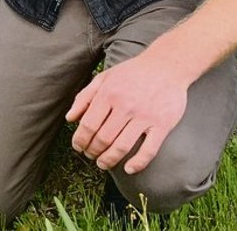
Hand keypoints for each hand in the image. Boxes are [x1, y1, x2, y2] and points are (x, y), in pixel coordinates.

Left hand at [65, 50, 188, 174]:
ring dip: (109, 160)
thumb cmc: (132, 72)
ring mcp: (145, 117)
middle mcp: (125, 106)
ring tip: (103, 164)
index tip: (78, 147)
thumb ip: (85, 97)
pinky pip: (149, 150)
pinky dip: (137, 163)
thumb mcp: (104, 77)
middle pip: (103, 138)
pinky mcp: (162, 125)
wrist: (167, 66)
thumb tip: (70, 118)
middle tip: (90, 156)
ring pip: (122, 147)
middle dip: (93, 151)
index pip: (88, 125)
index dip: (80, 140)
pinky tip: (129, 169)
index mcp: (108, 93)